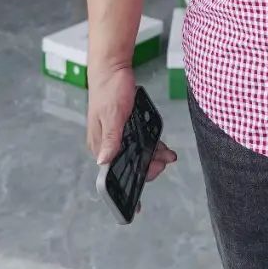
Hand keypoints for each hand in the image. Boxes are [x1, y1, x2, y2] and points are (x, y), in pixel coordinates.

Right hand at [87, 63, 177, 189]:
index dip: (128, 186)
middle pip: (128, 165)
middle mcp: (105, 144)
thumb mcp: (112, 114)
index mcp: (99, 145)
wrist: (112, 65)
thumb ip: (110, 139)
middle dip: (147, 168)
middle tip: (164, 163)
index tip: (139, 203)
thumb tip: (104, 162)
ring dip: (152, 156)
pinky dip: (151, 145)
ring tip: (169, 156)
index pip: (114, 174)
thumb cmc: (109, 89)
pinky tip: (163, 147)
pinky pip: (139, 141)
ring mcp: (115, 135)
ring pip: (136, 153)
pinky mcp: (124, 126)